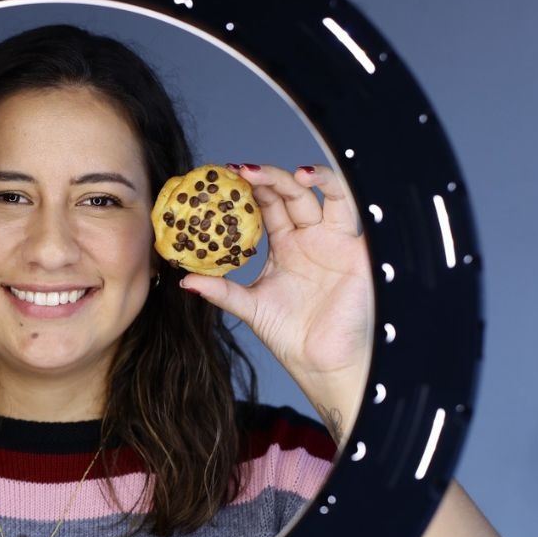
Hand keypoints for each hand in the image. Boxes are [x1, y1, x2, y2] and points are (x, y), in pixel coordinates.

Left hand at [178, 164, 373, 413]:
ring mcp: (332, 239)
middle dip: (263, 179)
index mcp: (284, 247)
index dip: (246, 193)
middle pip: (287, 195)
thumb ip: (221, 291)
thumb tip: (183, 281)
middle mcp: (308, 238)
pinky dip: (331, 186)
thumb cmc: (293, 337)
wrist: (324, 363)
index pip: (266, 208)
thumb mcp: (250, 307)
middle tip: (236, 173)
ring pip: (316, 193)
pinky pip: (348, 207)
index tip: (220, 183)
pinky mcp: (354, 246)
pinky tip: (306, 178)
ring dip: (295, 177)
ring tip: (268, 173)